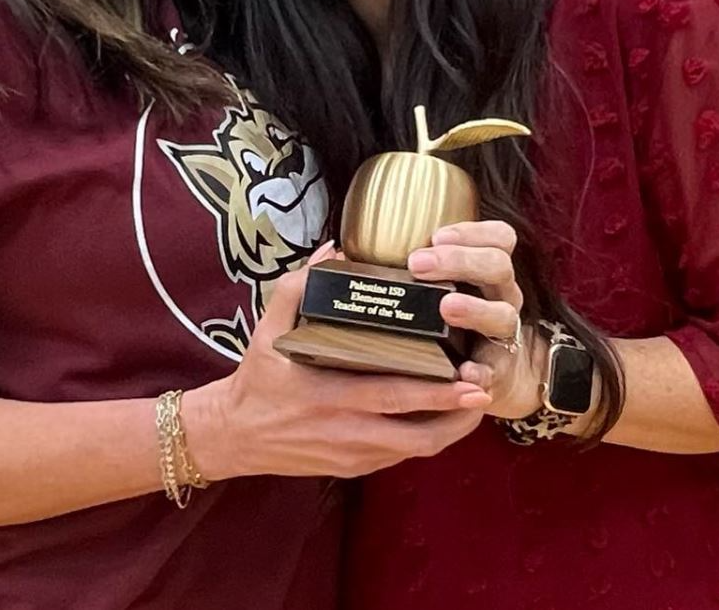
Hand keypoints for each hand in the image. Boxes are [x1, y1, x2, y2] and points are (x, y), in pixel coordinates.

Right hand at [186, 242, 489, 482]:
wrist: (232, 436)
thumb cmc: (256, 376)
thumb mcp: (267, 327)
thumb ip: (298, 286)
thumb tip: (334, 248)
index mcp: (323, 393)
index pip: (388, 396)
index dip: (433, 392)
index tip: (468, 375)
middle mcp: (342, 430)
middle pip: (414, 432)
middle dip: (456, 412)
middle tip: (486, 384)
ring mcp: (351, 454)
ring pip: (414, 450)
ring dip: (450, 430)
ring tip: (476, 400)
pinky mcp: (353, 468)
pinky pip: (400, 455)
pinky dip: (427, 437)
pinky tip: (444, 415)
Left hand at [407, 221, 539, 418]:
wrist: (480, 369)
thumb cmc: (443, 317)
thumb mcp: (430, 284)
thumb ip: (396, 267)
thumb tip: (333, 252)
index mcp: (485, 269)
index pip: (498, 238)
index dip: (472, 232)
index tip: (436, 234)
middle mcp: (500, 296)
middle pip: (499, 267)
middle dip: (460, 261)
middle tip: (419, 264)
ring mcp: (501, 333)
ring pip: (504, 315)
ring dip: (475, 309)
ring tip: (446, 307)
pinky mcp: (497, 372)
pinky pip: (495, 371)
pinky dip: (481, 371)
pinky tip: (464, 371)